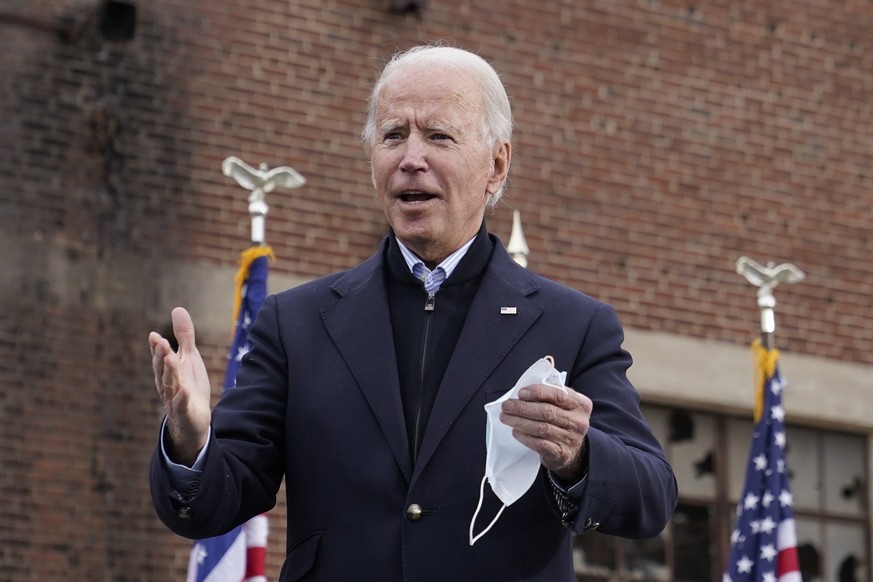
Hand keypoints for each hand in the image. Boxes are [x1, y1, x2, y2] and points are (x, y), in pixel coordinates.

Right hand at [149, 307, 211, 464]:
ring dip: (170, 372)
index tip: (155, 335)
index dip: (157, 347)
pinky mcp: (185, 412)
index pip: (160, 357)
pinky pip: (182, 405)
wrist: (193, 421)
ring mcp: (175, 399)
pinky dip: (182, 398)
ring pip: (170, 385)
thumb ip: (184, 336)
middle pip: (163, 369)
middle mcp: (167, 384)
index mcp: (167, 370)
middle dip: (161, 356)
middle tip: (161, 342)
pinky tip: (185, 390)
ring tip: (171, 358)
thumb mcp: (189, 358)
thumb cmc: (188, 386)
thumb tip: (177, 309)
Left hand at [500, 383, 591, 482]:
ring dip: (519, 422)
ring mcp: (572, 439)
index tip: (520, 393)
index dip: (537, 392)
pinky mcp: (562, 454)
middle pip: (547, 412)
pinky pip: (540, 444)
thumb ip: (549, 395)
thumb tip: (522, 394)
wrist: (573, 450)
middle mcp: (579, 422)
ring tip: (505, 417)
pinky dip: (525, 437)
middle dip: (522, 408)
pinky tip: (515, 432)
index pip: (558, 394)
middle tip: (506, 406)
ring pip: (542, 428)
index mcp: (581, 404)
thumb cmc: (562, 421)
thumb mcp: (563, 405)